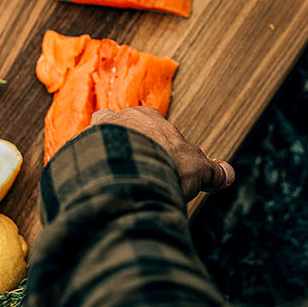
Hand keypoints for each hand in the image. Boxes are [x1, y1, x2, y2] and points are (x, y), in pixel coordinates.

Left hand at [90, 106, 234, 200]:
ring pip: (95, 140)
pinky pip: (80, 159)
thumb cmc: (167, 163)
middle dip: (124, 147)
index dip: (154, 145)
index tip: (157, 164)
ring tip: (110, 179)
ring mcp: (96, 133)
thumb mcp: (199, 169)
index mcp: (148, 117)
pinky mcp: (79, 151)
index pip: (150, 126)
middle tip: (132, 171)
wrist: (132, 169)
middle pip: (119, 128)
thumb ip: (214, 172)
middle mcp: (120, 119)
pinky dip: (87, 172)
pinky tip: (95, 188)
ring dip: (101, 156)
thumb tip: (228, 174)